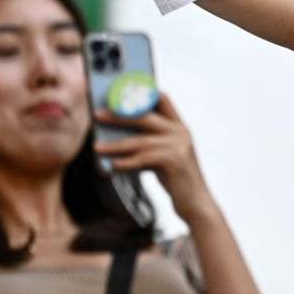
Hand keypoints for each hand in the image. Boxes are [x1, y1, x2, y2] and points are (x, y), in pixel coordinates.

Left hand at [94, 94, 217, 224]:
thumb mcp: (163, 156)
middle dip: (119, 114)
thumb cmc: (176, 179)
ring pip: (140, 141)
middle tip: (98, 114)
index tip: (119, 91)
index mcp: (179, 126)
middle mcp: (181, 132)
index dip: (143, 93)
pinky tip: (113, 166)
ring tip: (97, 147)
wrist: (196, 202)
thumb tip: (116, 139)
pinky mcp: (175, 160)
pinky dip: (126, 162)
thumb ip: (148, 144)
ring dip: (115, 145)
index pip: (163, 100)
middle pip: (145, 117)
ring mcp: (180, 145)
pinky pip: (143, 158)